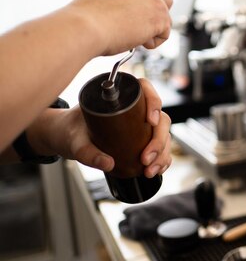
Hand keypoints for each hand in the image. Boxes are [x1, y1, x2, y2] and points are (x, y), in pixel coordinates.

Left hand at [40, 79, 171, 176]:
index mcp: (121, 98)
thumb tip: (109, 164)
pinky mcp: (142, 141)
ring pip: (164, 136)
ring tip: (149, 170)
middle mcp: (136, 110)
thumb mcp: (75, 142)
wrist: (67, 138)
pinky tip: (155, 170)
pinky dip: (162, 160)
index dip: (154, 101)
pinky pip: (160, 149)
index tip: (150, 120)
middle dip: (158, 141)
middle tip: (146, 158)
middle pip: (160, 119)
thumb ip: (88, 153)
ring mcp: (142, 126)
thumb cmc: (71, 131)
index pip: (145, 89)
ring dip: (162, 154)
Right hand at [66, 0, 173, 55]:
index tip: (126, 15)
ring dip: (150, 28)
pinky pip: (164, 32)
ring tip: (130, 34)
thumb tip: (122, 8)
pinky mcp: (160, 13)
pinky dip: (152, 41)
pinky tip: (135, 40)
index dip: (136, 5)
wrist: (84, 26)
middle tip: (135, 26)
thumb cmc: (85, 17)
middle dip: (152, 13)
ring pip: (163, 15)